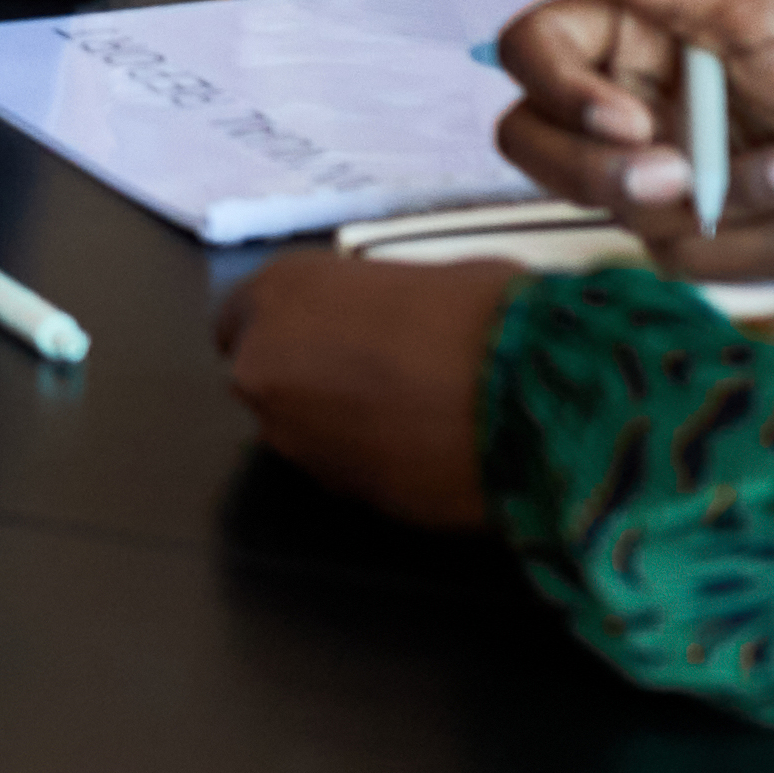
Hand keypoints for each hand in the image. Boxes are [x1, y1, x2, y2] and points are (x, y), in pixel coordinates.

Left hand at [213, 252, 512, 531]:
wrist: (532, 399)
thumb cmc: (487, 314)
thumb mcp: (422, 278)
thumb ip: (375, 304)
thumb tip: (391, 319)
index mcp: (279, 292)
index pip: (241, 316)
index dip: (289, 325)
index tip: (326, 331)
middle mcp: (262, 363)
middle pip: (266, 376)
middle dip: (306, 377)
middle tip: (377, 373)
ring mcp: (292, 437)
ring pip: (300, 429)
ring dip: (337, 423)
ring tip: (412, 413)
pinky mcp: (335, 494)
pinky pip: (341, 469)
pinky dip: (370, 460)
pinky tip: (424, 449)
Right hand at [497, 0, 773, 281]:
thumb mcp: (758, 8)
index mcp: (636, 34)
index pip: (533, 53)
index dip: (558, 90)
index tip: (627, 115)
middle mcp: (636, 104)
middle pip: (536, 145)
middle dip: (607, 170)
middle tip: (682, 173)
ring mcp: (665, 176)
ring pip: (621, 210)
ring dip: (729, 198)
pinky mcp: (703, 240)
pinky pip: (683, 260)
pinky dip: (756, 239)